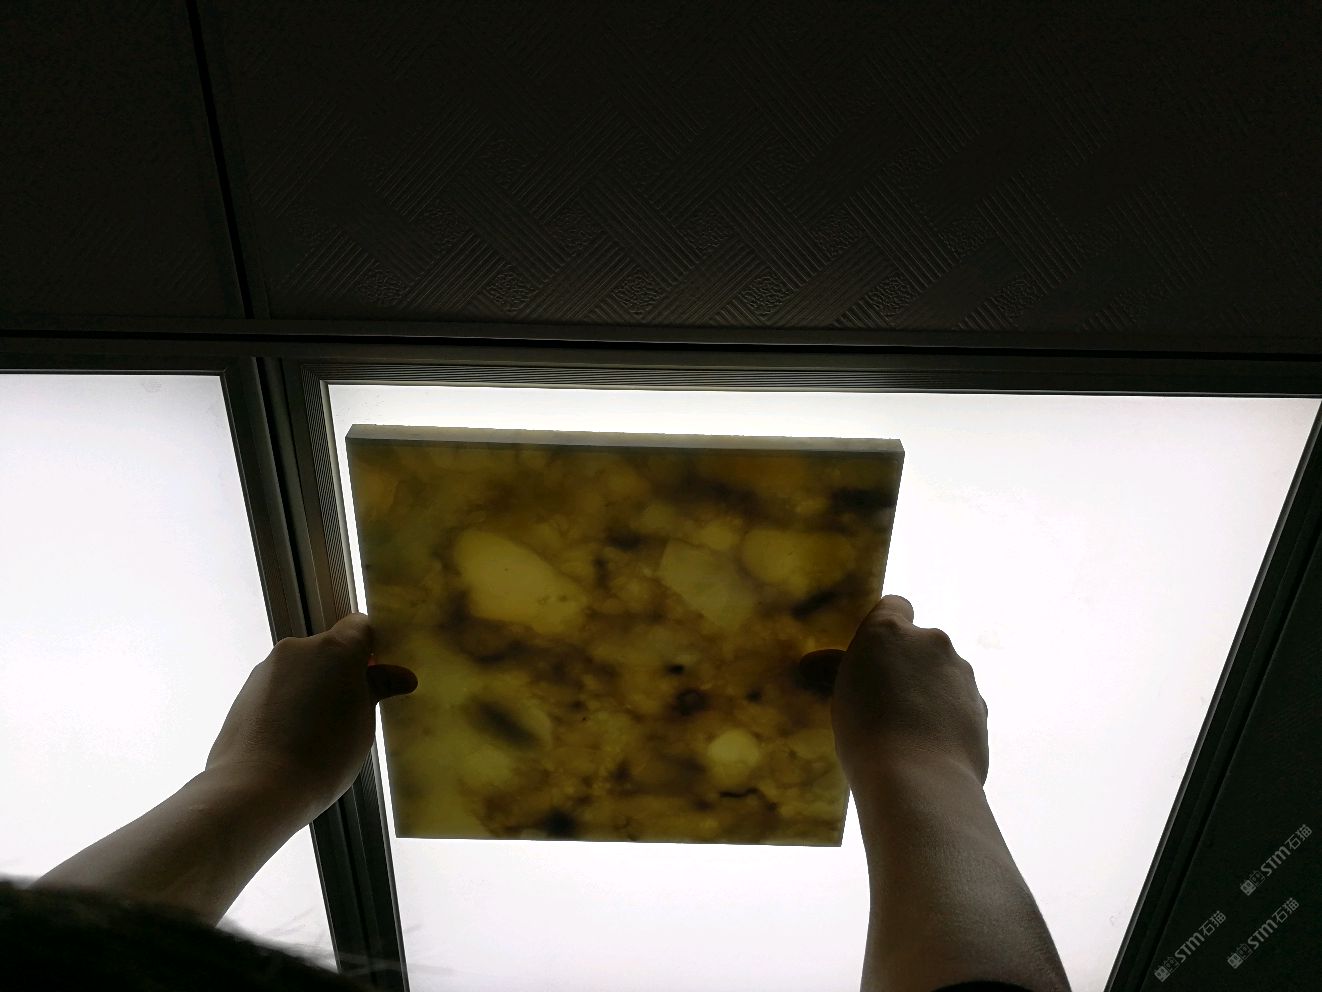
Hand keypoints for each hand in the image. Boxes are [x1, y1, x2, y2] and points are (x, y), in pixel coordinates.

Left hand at [205, 613, 417, 822]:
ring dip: (312, 689)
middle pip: (328, 649)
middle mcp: (298, 648)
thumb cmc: (323, 755)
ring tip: (315, 732)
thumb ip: (376, 690)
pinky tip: (290, 738)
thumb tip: (400, 677)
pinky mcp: (245, 690)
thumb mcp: (362, 724)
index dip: (371, 649)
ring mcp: (267, 668)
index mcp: (335, 649)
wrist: (257, 787)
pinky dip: (288, 703)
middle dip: (340, 674)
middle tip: (349, 712)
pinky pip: (278, 688)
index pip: (360, 627)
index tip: (376, 678)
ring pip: (301, 669)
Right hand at [799, 594, 989, 786]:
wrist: (919, 779)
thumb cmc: (865, 733)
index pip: (895, 605)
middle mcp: (931, 641)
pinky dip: (950, 715)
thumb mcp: (840, 697)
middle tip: (889, 699)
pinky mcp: (981, 704)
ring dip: (932, 689)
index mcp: (891, 631)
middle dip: (910, 663)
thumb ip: (834, 671)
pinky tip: (933, 744)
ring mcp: (961, 672)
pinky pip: (960, 702)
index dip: (887, 629)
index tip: (876, 655)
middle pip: (921, 642)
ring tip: (912, 729)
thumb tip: (810, 664)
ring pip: (944, 672)